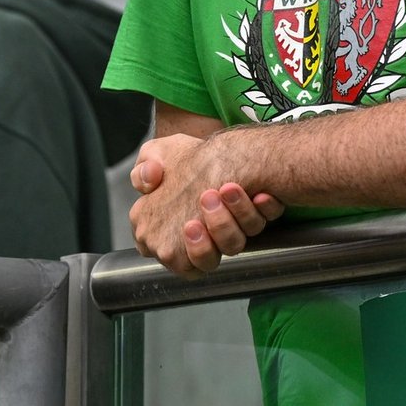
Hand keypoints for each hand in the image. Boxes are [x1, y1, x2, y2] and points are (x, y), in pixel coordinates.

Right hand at [128, 134, 282, 274]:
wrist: (214, 146)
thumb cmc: (181, 156)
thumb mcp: (155, 155)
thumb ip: (142, 171)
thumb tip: (149, 181)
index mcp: (167, 234)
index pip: (175, 258)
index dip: (186, 247)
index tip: (190, 224)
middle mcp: (199, 241)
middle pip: (206, 259)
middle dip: (212, 230)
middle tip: (208, 199)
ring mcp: (229, 233)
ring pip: (234, 244)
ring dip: (234, 219)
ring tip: (229, 189)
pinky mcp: (254, 220)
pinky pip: (260, 223)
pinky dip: (264, 209)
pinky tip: (262, 194)